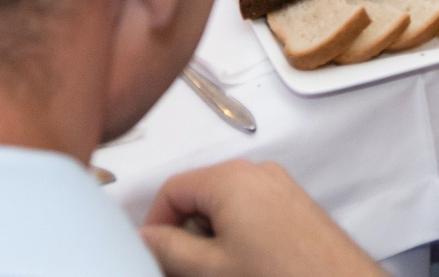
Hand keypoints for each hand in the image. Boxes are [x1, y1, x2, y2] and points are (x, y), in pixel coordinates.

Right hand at [141, 161, 387, 276]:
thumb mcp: (211, 269)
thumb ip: (168, 249)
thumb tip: (143, 237)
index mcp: (230, 178)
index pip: (172, 190)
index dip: (155, 225)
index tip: (153, 254)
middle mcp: (257, 172)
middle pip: (199, 195)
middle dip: (185, 233)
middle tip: (183, 269)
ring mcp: (280, 187)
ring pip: (225, 205)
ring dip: (211, 237)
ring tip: (217, 271)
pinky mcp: (295, 204)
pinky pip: (251, 210)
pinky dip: (237, 234)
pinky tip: (244, 265)